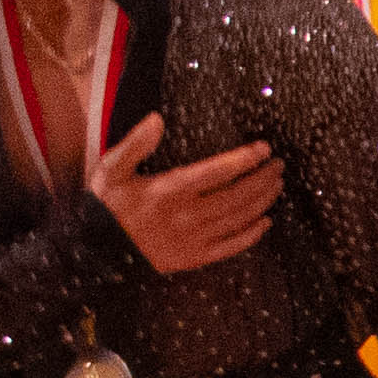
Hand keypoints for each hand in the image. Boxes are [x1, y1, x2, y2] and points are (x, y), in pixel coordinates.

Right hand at [92, 111, 278, 278]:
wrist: (99, 250)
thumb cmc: (107, 205)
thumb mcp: (112, 169)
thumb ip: (135, 144)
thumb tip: (156, 119)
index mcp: (170, 190)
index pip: (217, 171)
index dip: (245, 159)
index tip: (264, 148)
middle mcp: (187, 215)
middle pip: (237, 195)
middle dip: (262, 179)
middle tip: (278, 165)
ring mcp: (193, 238)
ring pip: (238, 219)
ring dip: (262, 202)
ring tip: (276, 185)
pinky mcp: (195, 257)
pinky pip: (230, 247)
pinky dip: (251, 235)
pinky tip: (265, 223)